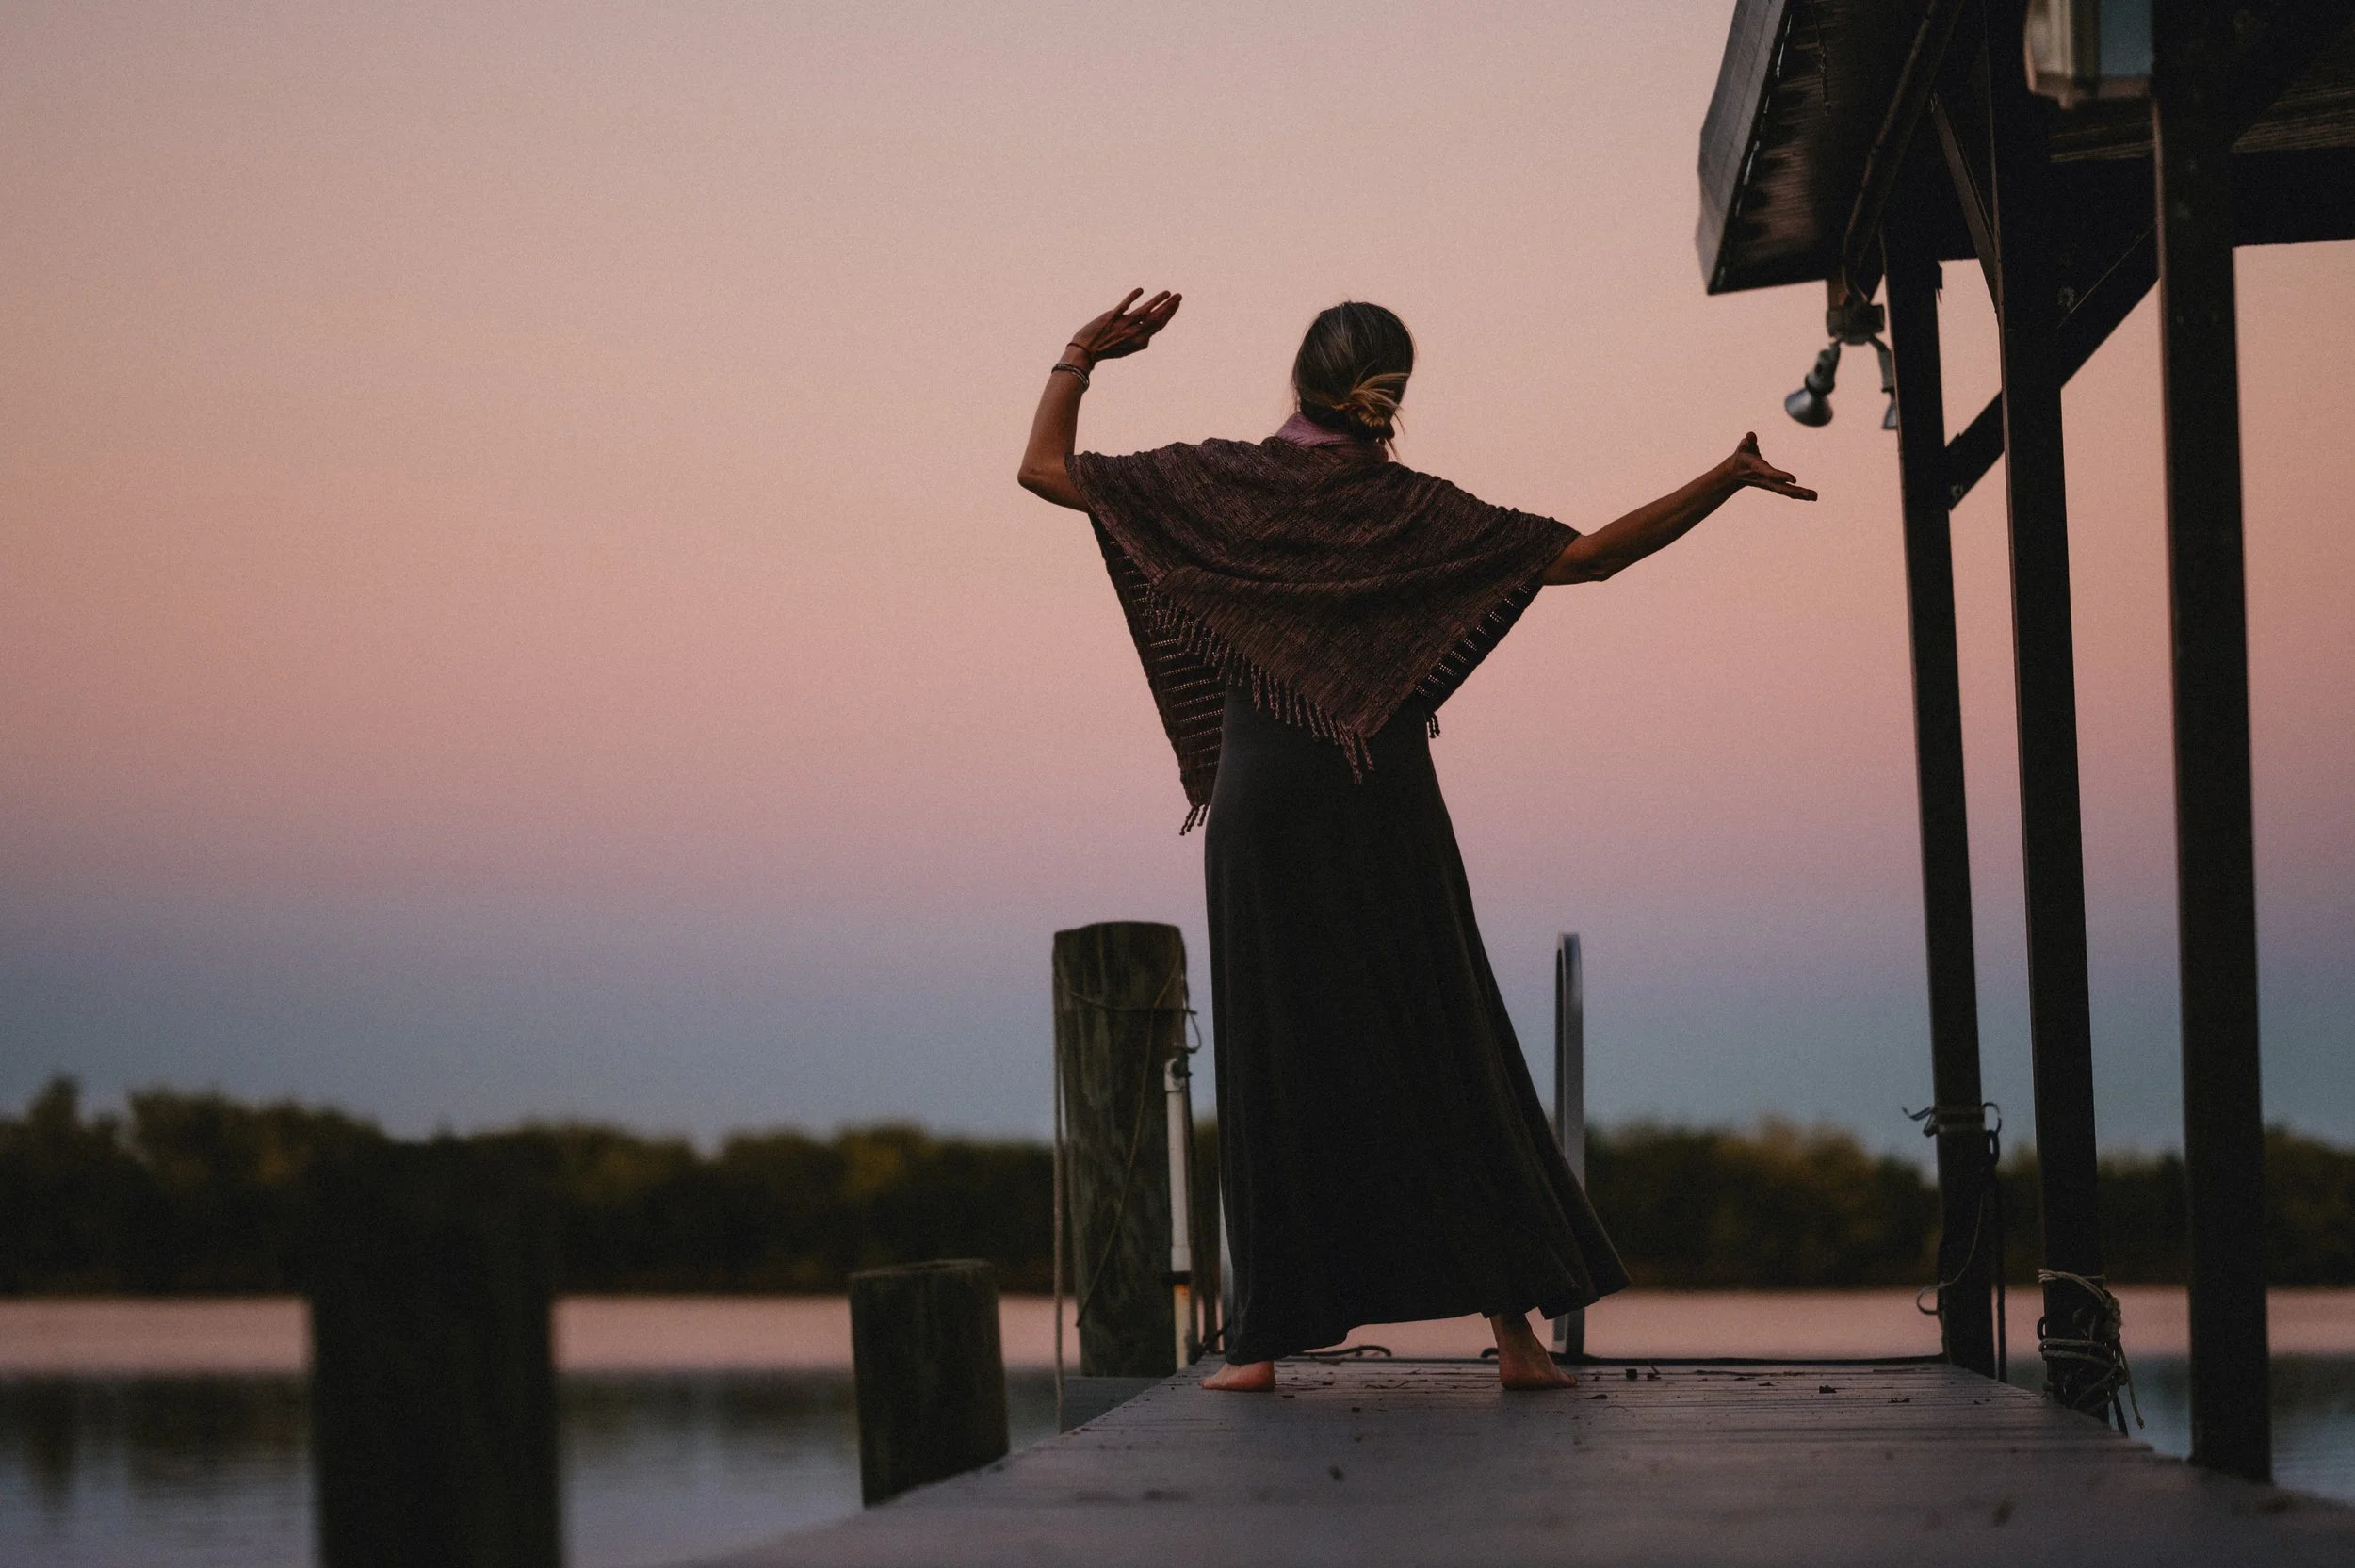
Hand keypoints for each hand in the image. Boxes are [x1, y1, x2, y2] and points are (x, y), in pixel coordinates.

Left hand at [1067, 288, 1181, 365]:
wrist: (1085, 351)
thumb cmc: (1107, 350)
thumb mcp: (1127, 349)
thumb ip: (1139, 341)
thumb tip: (1149, 336)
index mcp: (1139, 342)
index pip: (1159, 325)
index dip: (1169, 314)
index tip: (1176, 304)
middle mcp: (1134, 333)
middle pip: (1156, 318)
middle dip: (1169, 306)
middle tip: (1179, 296)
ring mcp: (1123, 325)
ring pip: (1144, 311)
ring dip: (1157, 301)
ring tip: (1167, 292)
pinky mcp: (1111, 317)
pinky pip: (1125, 305)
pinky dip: (1133, 297)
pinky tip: (1141, 290)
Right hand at [1726, 432, 1815, 499]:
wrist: (1735, 473)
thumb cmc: (1742, 455)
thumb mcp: (1743, 446)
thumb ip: (1748, 441)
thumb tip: (1750, 435)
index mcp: (1759, 469)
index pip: (1771, 473)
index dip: (1781, 476)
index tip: (1794, 479)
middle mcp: (1766, 479)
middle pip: (1782, 488)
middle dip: (1796, 491)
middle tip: (1811, 495)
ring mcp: (1771, 484)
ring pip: (1787, 491)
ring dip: (1801, 494)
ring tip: (1815, 497)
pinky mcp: (1775, 485)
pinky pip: (1788, 491)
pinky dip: (1799, 494)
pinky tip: (1811, 496)